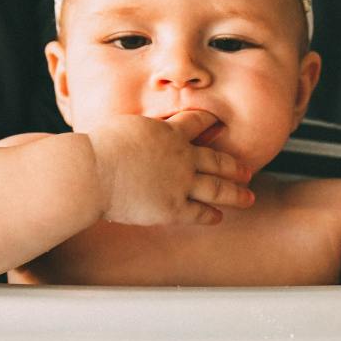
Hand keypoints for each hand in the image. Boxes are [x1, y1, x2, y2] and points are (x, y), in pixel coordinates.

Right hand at [87, 110, 253, 225]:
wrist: (92, 171)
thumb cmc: (96, 148)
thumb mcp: (123, 127)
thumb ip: (137, 132)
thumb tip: (130, 133)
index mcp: (169, 132)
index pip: (197, 123)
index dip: (210, 123)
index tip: (219, 125)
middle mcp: (182, 156)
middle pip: (217, 160)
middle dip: (234, 166)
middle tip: (247, 171)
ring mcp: (181, 183)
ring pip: (218, 188)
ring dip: (235, 193)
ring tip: (247, 196)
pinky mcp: (173, 208)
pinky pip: (199, 213)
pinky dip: (210, 215)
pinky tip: (218, 217)